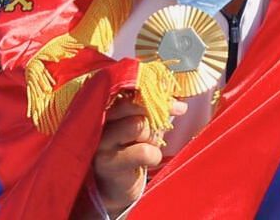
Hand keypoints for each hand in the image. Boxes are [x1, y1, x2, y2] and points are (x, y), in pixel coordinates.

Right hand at [91, 96, 187, 214]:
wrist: (115, 186)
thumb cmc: (130, 151)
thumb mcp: (141, 128)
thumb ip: (153, 113)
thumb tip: (180, 104)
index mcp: (106, 107)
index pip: (128, 92)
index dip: (154, 96)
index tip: (177, 106)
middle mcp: (98, 121)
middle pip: (133, 106)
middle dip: (155, 116)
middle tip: (166, 125)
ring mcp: (100, 141)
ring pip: (138, 126)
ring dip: (152, 138)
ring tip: (147, 146)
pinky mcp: (107, 162)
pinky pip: (143, 152)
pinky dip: (153, 156)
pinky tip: (147, 161)